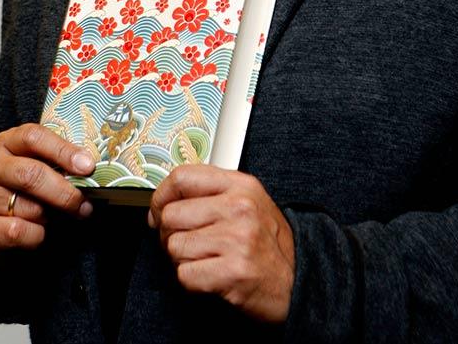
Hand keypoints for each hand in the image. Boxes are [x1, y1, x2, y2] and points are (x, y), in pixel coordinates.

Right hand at [0, 123, 94, 261]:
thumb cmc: (27, 192)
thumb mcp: (40, 169)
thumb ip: (59, 164)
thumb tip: (90, 170)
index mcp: (8, 142)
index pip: (34, 137)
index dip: (63, 151)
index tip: (88, 167)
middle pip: (32, 174)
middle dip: (64, 192)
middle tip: (85, 205)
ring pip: (30, 207)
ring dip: (51, 218)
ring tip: (53, 218)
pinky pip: (18, 232)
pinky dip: (37, 236)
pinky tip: (38, 233)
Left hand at [149, 165, 294, 322]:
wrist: (299, 279)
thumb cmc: (268, 242)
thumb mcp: (248, 201)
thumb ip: (212, 191)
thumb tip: (167, 196)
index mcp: (239, 185)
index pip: (182, 176)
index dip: (161, 196)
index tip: (158, 210)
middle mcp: (239, 207)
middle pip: (171, 215)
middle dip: (170, 234)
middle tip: (185, 242)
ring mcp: (236, 239)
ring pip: (174, 246)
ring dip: (182, 259)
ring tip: (204, 259)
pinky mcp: (233, 271)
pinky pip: (185, 274)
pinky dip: (191, 280)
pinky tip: (210, 275)